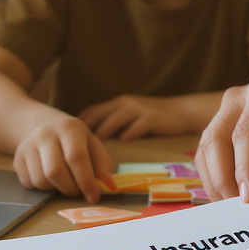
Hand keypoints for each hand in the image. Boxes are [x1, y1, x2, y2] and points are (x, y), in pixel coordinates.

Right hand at [14, 115, 113, 202]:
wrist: (43, 126)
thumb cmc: (73, 139)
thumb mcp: (92, 143)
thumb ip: (102, 163)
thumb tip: (108, 184)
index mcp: (69, 128)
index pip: (76, 157)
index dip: (86, 180)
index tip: (93, 196)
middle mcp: (45, 134)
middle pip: (55, 171)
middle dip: (70, 188)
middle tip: (79, 192)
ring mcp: (28, 145)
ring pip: (41, 180)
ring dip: (56, 189)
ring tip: (65, 182)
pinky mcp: (17, 157)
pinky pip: (29, 182)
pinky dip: (42, 188)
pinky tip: (50, 179)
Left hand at [79, 95, 198, 139]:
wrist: (182, 112)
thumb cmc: (154, 117)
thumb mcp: (131, 115)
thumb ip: (114, 122)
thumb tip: (92, 139)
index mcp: (118, 103)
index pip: (92, 110)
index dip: (78, 122)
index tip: (65, 136)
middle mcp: (125, 103)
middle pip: (100, 113)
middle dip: (85, 128)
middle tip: (73, 144)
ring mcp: (139, 109)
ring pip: (116, 119)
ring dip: (103, 131)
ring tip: (92, 146)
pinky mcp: (152, 118)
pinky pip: (138, 125)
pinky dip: (129, 132)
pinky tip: (123, 141)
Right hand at [195, 77, 248, 201]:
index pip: (247, 132)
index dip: (245, 167)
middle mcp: (240, 99)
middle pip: (216, 140)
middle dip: (224, 180)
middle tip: (241, 212)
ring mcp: (227, 114)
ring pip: (206, 151)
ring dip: (217, 184)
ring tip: (238, 211)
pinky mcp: (221, 131)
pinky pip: (208, 159)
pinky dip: (216, 183)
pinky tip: (233, 201)